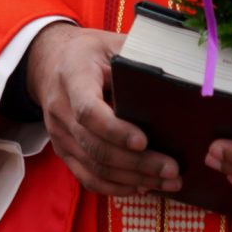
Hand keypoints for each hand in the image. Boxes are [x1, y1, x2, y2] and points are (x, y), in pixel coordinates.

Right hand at [26, 21, 179, 197]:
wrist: (51, 62)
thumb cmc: (91, 53)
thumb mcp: (112, 44)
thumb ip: (138, 60)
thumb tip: (181, 81)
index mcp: (72, 76)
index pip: (87, 110)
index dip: (114, 129)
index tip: (144, 141)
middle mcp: (60, 108)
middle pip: (95, 146)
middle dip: (137, 163)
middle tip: (172, 170)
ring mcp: (59, 133)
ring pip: (94, 167)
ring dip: (133, 179)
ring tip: (168, 182)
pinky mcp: (63, 150)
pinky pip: (87, 177)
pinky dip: (115, 187)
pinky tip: (142, 186)